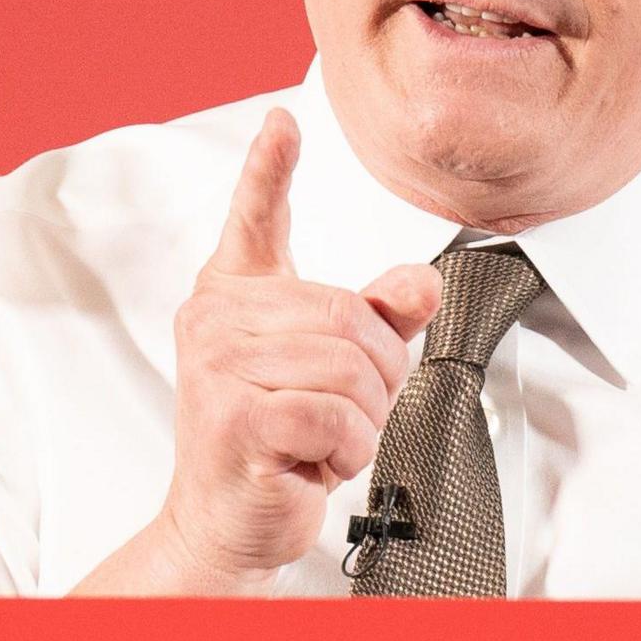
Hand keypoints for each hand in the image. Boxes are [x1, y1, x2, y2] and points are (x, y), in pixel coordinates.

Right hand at [73, 108, 440, 595]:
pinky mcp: (231, 417)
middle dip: (377, 373)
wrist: (228, 521)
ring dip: (363, 418)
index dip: (271, 166)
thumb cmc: (275, 439)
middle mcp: (216, 318)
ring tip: (324, 437)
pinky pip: (334, 415)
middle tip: (348, 412)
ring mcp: (217, 366)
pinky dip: (345, 449)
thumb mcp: (335, 371)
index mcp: (236, 293)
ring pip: (349, 368)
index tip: (285, 119)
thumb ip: (379, 320)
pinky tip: (312, 461)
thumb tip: (423, 282)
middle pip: (350, 315)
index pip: (256, 217)